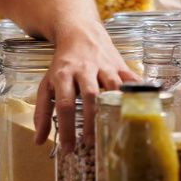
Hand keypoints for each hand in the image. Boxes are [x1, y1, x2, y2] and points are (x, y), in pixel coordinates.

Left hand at [33, 20, 137, 152]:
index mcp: (63, 75)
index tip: (69, 149)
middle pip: (90, 95)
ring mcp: (104, 66)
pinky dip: (138, 92)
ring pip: (112, 87)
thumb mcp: (47, 84)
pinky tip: (142, 107)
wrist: (79, 31)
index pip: (64, 104)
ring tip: (113, 130)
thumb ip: (42, 112)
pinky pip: (131, 79)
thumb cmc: (62, 64)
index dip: (67, 128)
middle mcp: (84, 69)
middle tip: (91, 143)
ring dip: (114, 108)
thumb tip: (38, 141)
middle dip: (91, 120)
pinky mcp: (120, 64)